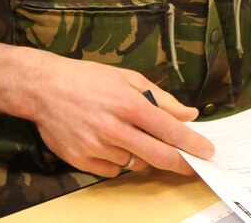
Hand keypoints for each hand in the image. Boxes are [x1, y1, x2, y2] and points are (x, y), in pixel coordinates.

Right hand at [28, 55, 214, 177]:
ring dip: (141, 155)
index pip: (170, 130)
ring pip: (134, 163)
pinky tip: (110, 143)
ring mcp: (96, 146)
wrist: (43, 88)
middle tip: (192, 165)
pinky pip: (112, 171)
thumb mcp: (129, 79)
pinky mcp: (80, 160)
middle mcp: (114, 128)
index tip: (207, 151)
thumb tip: (189, 114)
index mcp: (130, 104)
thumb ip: (162, 99)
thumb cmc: (88, 79)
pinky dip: (118, 161)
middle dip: (180, 163)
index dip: (192, 143)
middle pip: (158, 155)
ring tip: (128, 135)